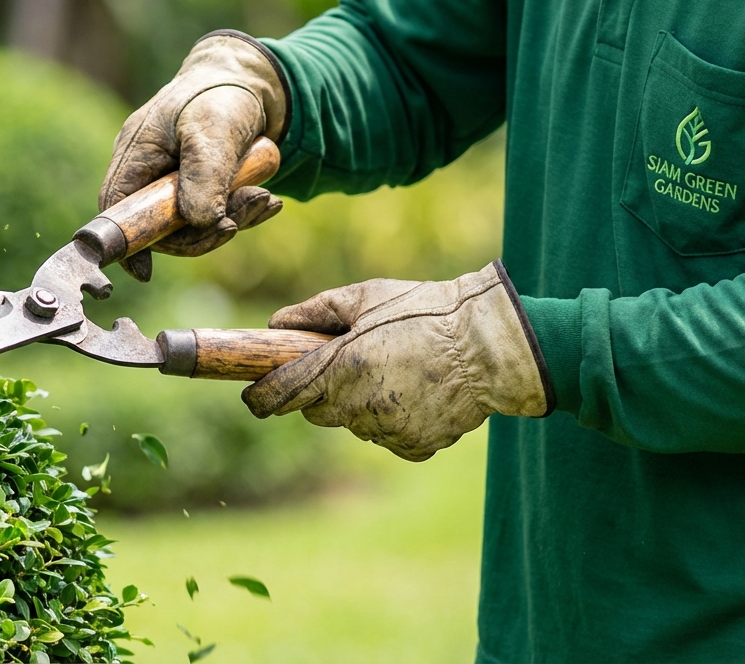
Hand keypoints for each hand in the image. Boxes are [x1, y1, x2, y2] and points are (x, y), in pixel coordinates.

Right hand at [100, 30, 287, 280]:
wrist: (256, 80)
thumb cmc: (223, 94)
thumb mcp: (214, 130)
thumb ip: (204, 175)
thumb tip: (199, 222)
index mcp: (136, 154)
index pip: (116, 209)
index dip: (125, 242)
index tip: (144, 272)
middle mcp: (149, 172)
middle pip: (158, 228)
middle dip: (201, 232)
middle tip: (238, 220)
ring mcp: (174, 182)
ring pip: (192, 226)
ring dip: (231, 220)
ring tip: (264, 199)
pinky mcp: (201, 187)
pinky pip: (214, 215)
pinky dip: (242, 212)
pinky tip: (267, 201)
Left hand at [241, 261, 552, 460]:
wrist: (490, 345)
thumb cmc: (425, 311)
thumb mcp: (366, 297)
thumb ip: (315, 311)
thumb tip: (275, 324)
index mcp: (339, 368)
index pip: (281, 395)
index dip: (261, 398)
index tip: (254, 396)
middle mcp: (358, 406)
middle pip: (316, 412)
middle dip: (321, 391)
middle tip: (348, 364)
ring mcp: (386, 431)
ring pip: (354, 424)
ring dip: (360, 404)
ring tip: (395, 370)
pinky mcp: (413, 447)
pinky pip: (388, 437)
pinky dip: (393, 420)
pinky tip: (416, 393)